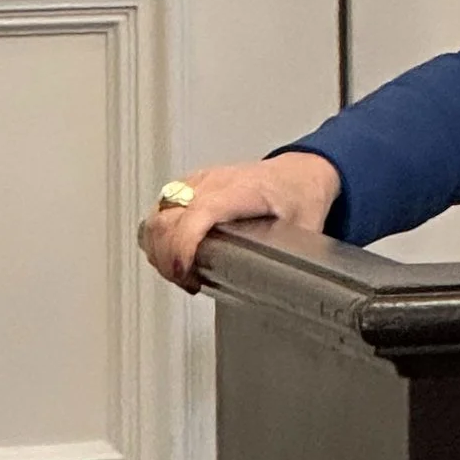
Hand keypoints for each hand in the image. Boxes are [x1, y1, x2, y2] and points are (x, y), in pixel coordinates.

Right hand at [139, 151, 341, 291]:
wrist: (298, 172)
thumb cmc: (299, 196)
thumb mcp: (304, 228)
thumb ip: (291, 257)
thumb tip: (282, 287)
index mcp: (241, 191)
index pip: (197, 215)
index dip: (182, 247)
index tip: (186, 275)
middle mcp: (212, 183)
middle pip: (165, 220)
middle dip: (166, 260)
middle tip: (187, 281)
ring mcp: (197, 183)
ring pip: (155, 217)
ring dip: (158, 252)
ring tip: (181, 273)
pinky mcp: (188, 188)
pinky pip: (158, 212)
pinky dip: (158, 239)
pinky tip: (177, 258)